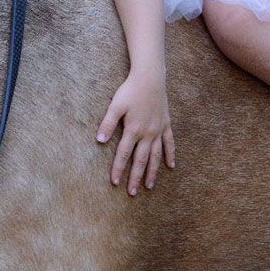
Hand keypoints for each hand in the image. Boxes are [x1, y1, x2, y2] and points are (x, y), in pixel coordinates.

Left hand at [97, 69, 175, 195]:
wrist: (150, 77)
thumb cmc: (130, 90)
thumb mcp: (115, 106)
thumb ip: (107, 124)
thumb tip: (98, 141)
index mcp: (133, 130)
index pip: (123, 154)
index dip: (118, 169)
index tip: (115, 183)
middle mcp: (147, 133)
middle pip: (141, 160)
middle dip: (136, 177)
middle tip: (132, 193)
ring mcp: (158, 130)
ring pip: (156, 156)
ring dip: (153, 171)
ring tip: (149, 186)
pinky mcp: (165, 124)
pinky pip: (170, 143)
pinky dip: (170, 155)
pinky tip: (170, 166)